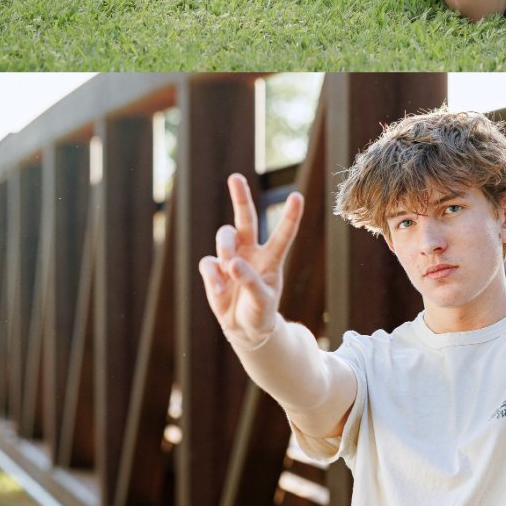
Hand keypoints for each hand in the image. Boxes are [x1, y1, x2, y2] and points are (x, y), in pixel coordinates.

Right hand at [198, 174, 302, 344]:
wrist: (244, 328)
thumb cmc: (260, 311)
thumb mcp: (261, 300)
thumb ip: (250, 281)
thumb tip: (232, 262)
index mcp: (271, 258)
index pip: (283, 234)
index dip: (290, 216)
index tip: (297, 196)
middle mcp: (251, 251)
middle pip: (245, 218)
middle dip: (241, 197)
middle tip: (235, 177)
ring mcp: (231, 257)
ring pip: (224, 236)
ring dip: (225, 248)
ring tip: (229, 268)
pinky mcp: (214, 268)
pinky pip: (208, 263)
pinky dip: (213, 276)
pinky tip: (220, 291)